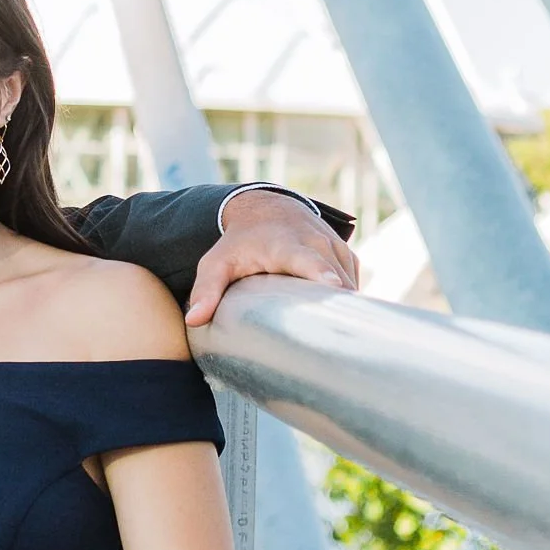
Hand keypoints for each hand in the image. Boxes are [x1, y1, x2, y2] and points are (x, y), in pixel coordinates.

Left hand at [185, 190, 358, 330]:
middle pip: (337, 277)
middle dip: (340, 305)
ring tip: (344, 341)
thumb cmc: (239, 242)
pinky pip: (354, 282)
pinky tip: (344, 325)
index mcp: (286, 245)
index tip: (335, 290)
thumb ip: (206, 289)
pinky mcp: (346, 255)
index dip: (324, 275)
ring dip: (348, 309)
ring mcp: (335, 247)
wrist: (266, 207)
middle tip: (340, 343)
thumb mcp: (216, 262)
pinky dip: (350, 301)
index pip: (309, 260)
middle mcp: (316, 242)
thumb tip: (195, 321)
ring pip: (350, 283)